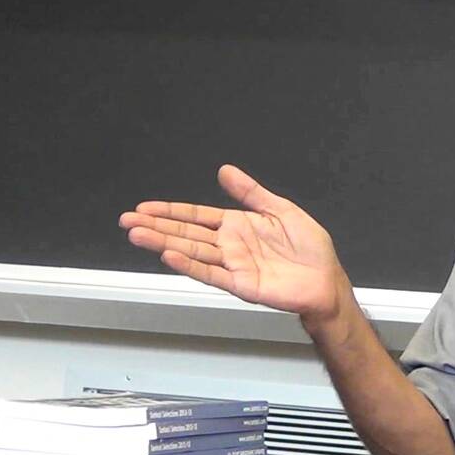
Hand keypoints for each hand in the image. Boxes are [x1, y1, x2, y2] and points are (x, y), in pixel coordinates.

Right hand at [119, 164, 350, 324]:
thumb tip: (225, 171)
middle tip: (127, 221)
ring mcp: (233, 265)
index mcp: (238, 225)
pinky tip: (170, 256)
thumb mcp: (280, 210)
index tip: (144, 208)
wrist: (327, 280)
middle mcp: (230, 245)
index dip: (171, 211)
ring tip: (138, 235)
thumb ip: (251, 192)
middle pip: (187, 233)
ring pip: (192, 252)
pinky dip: (191, 265)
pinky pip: (212, 273)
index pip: (197, 216)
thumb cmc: (309, 249)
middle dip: (156, 226)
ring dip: (164, 244)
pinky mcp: (241, 284)